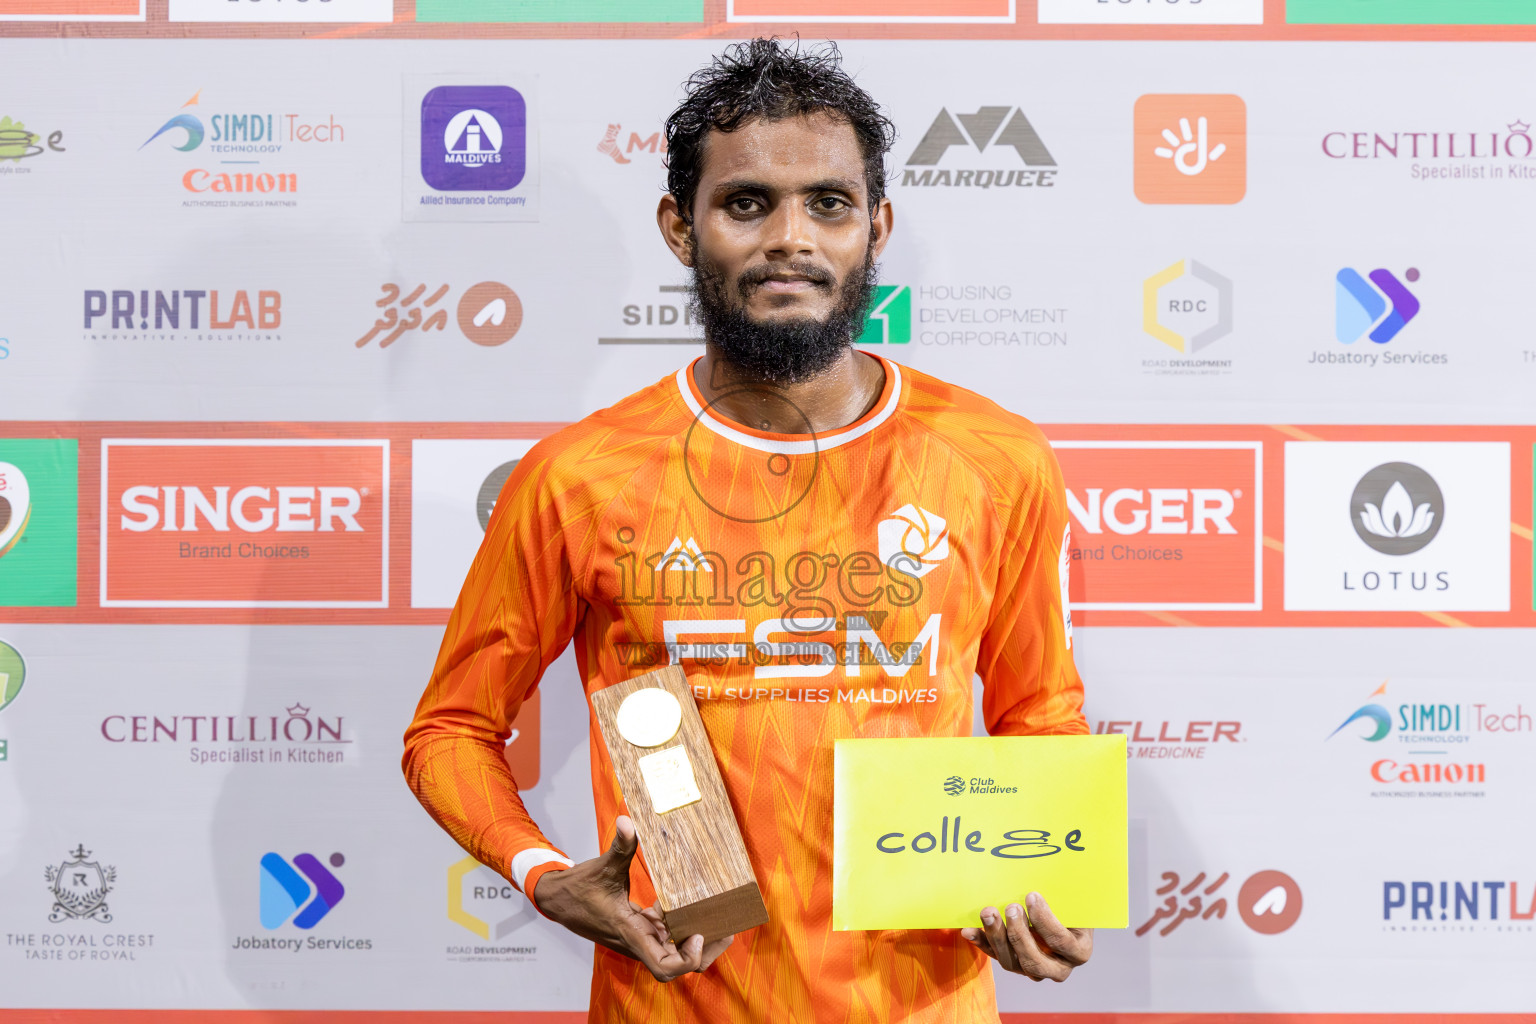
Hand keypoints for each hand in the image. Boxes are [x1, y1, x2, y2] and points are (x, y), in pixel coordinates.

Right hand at [531, 815, 732, 981]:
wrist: (558, 900)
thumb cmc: (579, 889)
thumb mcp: (602, 867)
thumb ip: (620, 846)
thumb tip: (628, 821)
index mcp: (631, 934)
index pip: (664, 966)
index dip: (686, 959)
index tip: (697, 935)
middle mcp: (639, 942)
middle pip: (678, 966)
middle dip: (704, 952)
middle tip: (724, 927)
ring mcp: (640, 939)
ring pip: (675, 954)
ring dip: (696, 941)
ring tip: (717, 917)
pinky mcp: (640, 932)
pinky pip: (667, 939)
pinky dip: (682, 928)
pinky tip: (690, 906)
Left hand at [960, 891, 1092, 981]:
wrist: (1060, 914)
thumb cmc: (1068, 904)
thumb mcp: (1073, 899)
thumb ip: (1064, 893)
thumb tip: (1049, 868)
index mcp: (1078, 951)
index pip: (1061, 941)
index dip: (1045, 920)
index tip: (1031, 896)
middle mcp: (1058, 967)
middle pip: (1034, 961)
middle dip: (1019, 935)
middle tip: (1011, 908)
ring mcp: (1033, 969)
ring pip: (1012, 963)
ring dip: (996, 937)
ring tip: (988, 913)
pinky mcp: (1013, 963)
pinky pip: (994, 956)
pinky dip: (981, 942)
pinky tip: (969, 930)